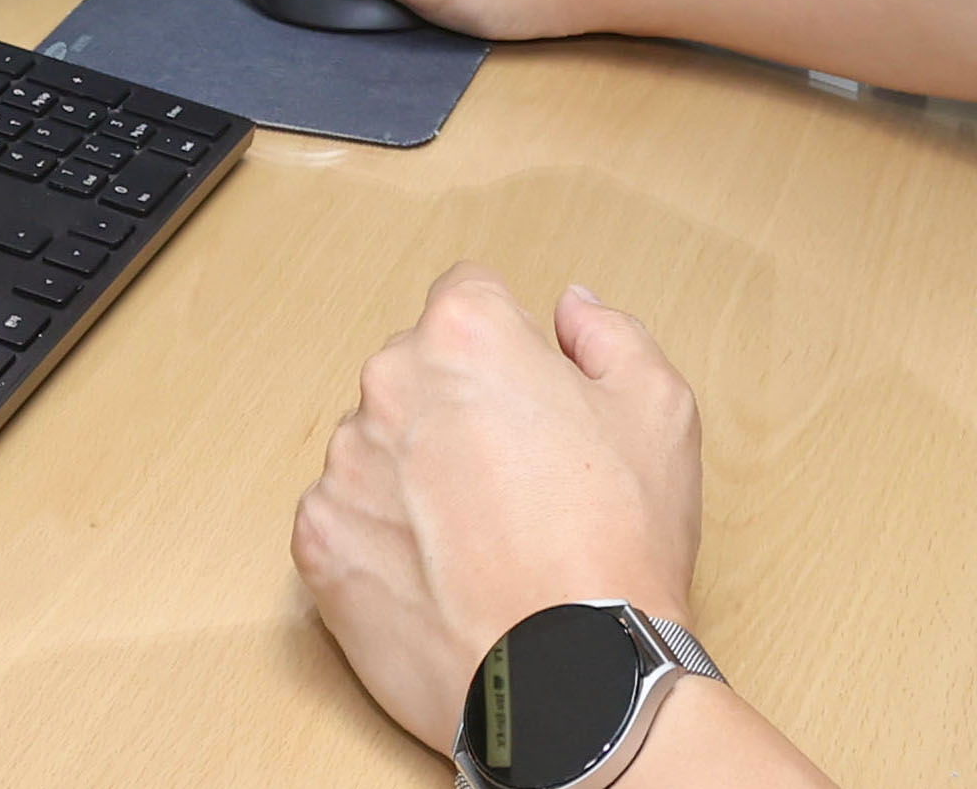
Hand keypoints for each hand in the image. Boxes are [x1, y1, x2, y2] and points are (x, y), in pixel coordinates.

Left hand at [294, 267, 702, 751]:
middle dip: (458, 407)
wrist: (567, 680)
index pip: (469, 296)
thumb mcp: (658, 410)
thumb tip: (569, 309)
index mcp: (467, 334)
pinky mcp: (318, 541)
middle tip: (517, 478)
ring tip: (480, 539)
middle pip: (418, 371)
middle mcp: (391, 382)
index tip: (528, 397)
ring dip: (416, 473)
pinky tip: (439, 575)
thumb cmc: (617, 545)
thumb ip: (609, 334)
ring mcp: (346, 464)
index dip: (508, 345)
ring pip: (379, 445)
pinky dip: (382, 537)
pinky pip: (345, 515)